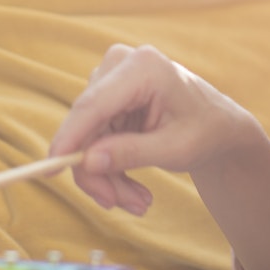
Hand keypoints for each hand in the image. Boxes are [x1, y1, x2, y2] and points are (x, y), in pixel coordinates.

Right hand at [48, 43, 263, 214]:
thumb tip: (88, 162)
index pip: (93, 104)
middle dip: (97, 171)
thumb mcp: (176, 149)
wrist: (218, 125)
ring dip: (106, 176)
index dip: (69, 137)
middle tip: (118, 205)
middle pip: (86, 126)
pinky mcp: (108, 97)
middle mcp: (121, 65)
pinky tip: (132, 189)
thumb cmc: (205, 130)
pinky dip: (108, 167)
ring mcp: (112, 79)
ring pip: (87, 137)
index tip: (51, 169)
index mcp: (143, 67)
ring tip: (139, 202)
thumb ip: (132, 152)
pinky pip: (93, 138)